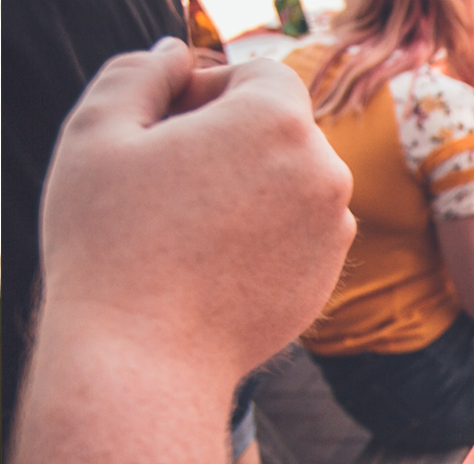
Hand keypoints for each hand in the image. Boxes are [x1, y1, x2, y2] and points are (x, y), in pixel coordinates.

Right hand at [40, 38, 354, 379]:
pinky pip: (297, 232)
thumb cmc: (111, 241)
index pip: (260, 76)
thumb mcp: (98, 132)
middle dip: (230, 138)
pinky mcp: (329, 276)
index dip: (210, 90)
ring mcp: (335, 229)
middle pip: (280, 129)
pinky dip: (263, 235)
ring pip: (290, 181)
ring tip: (184, 225)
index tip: (165, 127)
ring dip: (248, 186)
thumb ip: (138, 74)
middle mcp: (325, 171)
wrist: (146, 356)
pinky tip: (209, 263)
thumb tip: (175, 56)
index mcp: (277, 122)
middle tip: (166, 178)